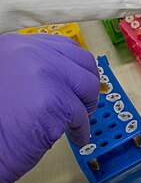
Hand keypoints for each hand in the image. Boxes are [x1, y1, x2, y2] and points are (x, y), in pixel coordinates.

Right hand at [0, 34, 98, 182]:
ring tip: (78, 122)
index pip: (65, 46)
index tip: (81, 81)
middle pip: (83, 62)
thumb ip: (36, 68)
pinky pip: (81, 116)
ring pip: (87, 86)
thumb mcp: (9, 77)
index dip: (77, 67)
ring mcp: (43, 76)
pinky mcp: (53, 103)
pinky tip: (76, 137)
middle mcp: (30, 53)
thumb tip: (70, 74)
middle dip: (88, 84)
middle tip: (85, 102)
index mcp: (16, 45)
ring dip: (87, 106)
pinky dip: (81, 130)